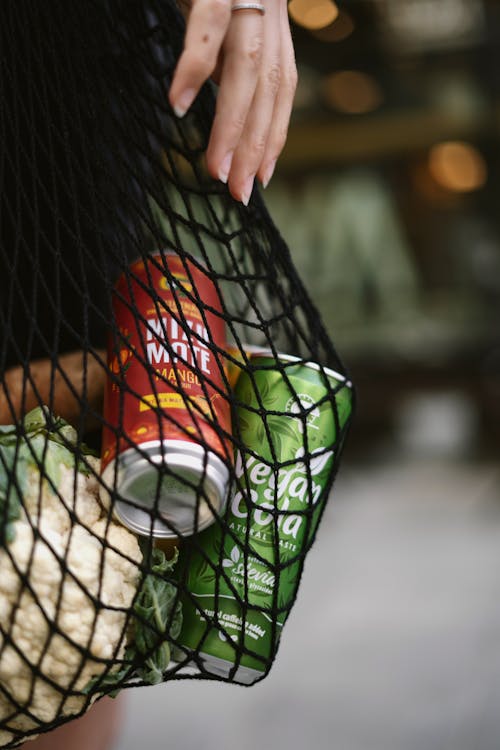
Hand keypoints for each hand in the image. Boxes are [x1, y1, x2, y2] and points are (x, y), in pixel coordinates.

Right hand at [169, 0, 296, 204]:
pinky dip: (193, 70)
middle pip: (268, 89)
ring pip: (246, 69)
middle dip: (253, 147)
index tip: (261, 179)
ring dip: (230, 126)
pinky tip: (179, 106)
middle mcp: (269, 9)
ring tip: (216, 168)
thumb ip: (225, 53)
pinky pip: (207, 27)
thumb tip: (216, 89)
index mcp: (273, 23)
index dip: (273, 137)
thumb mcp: (223, 15)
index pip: (280, 91)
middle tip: (238, 191)